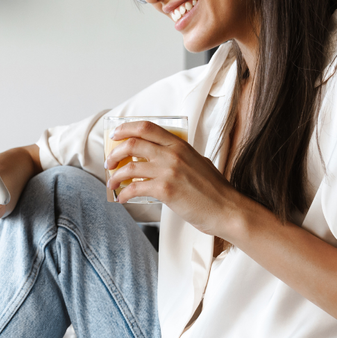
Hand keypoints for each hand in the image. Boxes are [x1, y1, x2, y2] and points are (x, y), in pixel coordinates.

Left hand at [104, 121, 242, 237]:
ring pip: (129, 167)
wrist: (226, 209)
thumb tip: (155, 157)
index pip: (147, 128)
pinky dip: (124, 194)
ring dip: (115, 176)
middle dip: (114, 153)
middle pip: (132, 144)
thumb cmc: (213, 190)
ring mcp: (168, 171)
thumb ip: (178, 156)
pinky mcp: (165, 190)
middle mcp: (172, 154)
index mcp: (180, 145)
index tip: (116, 135)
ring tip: (112, 183)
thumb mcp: (197, 162)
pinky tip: (122, 198)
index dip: (126, 129)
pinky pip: (135, 188)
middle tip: (109, 162)